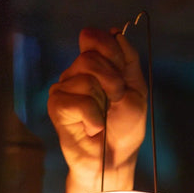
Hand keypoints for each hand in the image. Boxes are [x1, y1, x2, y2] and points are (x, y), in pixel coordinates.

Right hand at [47, 28, 146, 192]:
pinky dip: (92, 117)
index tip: (121, 75)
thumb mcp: (136, 92)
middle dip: (113, 82)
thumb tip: (116, 32)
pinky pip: (76, 101)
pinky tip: (93, 128)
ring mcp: (65, 89)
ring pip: (85, 78)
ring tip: (103, 119)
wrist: (115, 160)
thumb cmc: (125, 130)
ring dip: (103, 103)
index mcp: (97, 67)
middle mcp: (78, 74)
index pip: (95, 38)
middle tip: (115, 103)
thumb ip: (129, 62)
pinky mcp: (57, 106)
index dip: (111, 52)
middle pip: (91, 57)